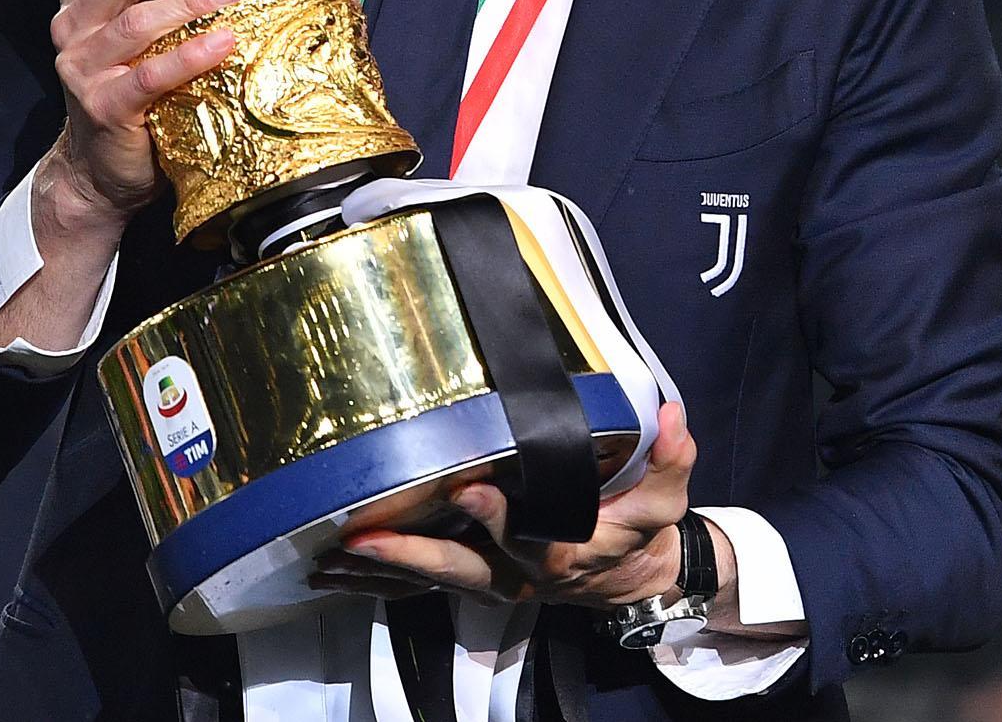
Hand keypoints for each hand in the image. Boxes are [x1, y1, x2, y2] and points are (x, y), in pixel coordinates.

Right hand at [41, 0, 244, 228]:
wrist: (103, 167)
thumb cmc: (132, 89)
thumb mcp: (135, 33)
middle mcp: (72, 27)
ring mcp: (82, 68)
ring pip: (138, 20)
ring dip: (192, 3)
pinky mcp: (103, 106)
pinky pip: (151, 73)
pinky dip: (191, 55)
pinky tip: (224, 42)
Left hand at [314, 402, 698, 611]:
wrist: (627, 578)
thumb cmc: (639, 529)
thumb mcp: (667, 494)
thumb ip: (670, 456)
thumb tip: (670, 415)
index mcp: (567, 550)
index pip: (532, 537)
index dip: (500, 517)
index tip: (469, 488)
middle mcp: (521, 573)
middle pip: (462, 570)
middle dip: (411, 556)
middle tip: (363, 539)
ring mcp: (492, 580)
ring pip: (431, 582)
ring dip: (380, 573)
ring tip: (331, 557)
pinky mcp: (473, 577)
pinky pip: (420, 584)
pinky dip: (378, 578)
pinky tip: (337, 566)